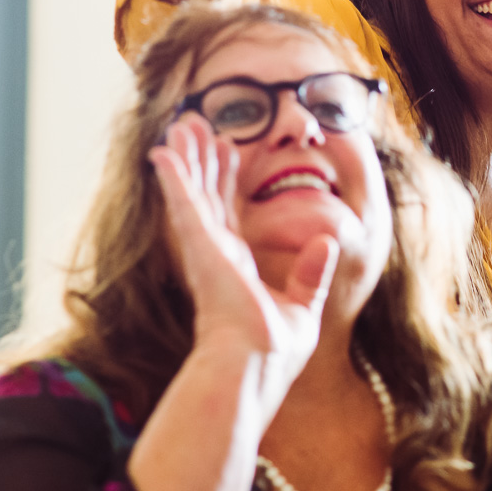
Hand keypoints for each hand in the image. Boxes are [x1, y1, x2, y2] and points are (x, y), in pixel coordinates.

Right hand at [149, 113, 337, 375]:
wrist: (253, 365)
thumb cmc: (272, 351)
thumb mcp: (302, 307)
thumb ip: (311, 275)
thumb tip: (328, 242)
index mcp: (237, 266)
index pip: (229, 212)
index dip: (225, 179)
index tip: (227, 148)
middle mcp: (216, 254)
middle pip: (206, 195)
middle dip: (201, 159)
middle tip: (195, 125)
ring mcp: (204, 249)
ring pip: (192, 192)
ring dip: (186, 158)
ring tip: (182, 125)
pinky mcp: (199, 248)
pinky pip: (184, 205)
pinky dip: (173, 178)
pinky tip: (163, 153)